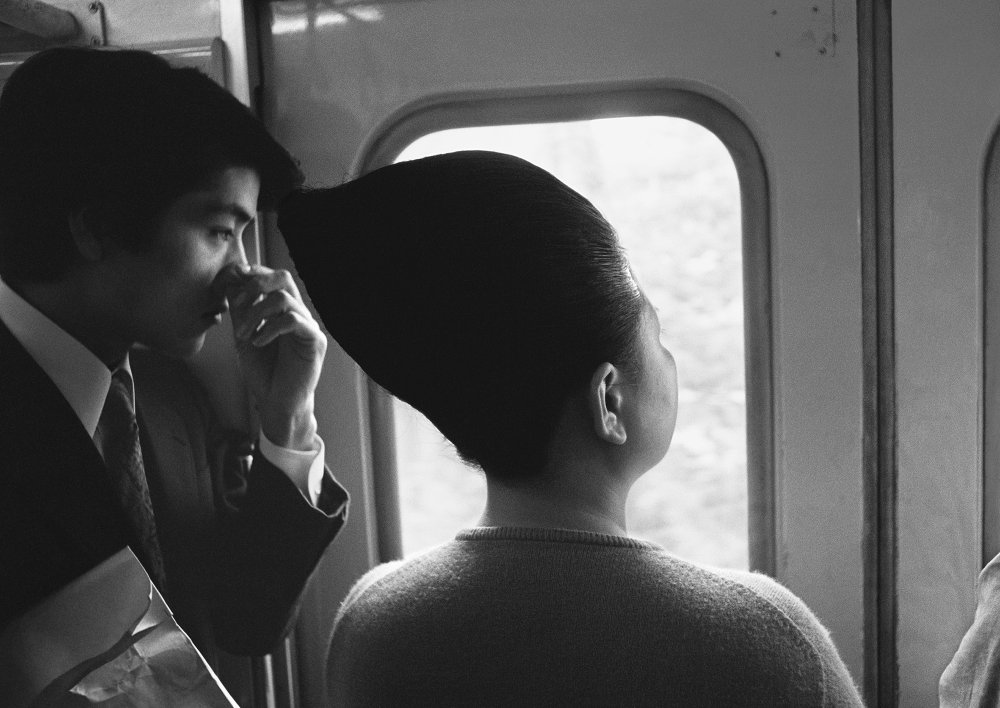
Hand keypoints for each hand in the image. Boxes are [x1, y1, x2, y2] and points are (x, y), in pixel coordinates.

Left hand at [222, 264, 327, 449]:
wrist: (276, 403)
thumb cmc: (263, 371)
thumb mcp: (244, 335)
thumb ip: (240, 310)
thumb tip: (230, 280)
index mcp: (283, 310)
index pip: (272, 278)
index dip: (252, 273)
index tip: (230, 281)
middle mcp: (298, 313)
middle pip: (284, 277)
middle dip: (256, 284)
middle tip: (238, 303)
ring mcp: (308, 326)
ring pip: (284, 298)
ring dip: (256, 313)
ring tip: (242, 334)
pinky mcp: (314, 341)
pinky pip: (293, 320)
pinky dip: (269, 328)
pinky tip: (257, 342)